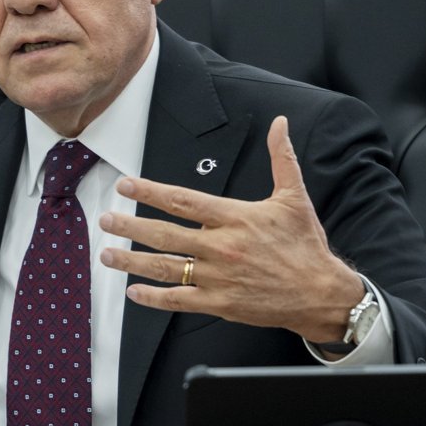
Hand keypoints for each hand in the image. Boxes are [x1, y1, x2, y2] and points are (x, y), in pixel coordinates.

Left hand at [97, 116, 361, 343]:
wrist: (321, 294)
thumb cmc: (305, 245)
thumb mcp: (294, 198)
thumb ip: (282, 158)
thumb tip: (280, 122)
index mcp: (236, 217)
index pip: (184, 200)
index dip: (151, 191)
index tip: (125, 185)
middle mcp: (222, 247)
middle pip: (165, 234)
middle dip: (130, 225)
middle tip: (104, 218)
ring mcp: (218, 277)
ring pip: (165, 267)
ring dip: (132, 261)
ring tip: (107, 253)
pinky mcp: (220, 303)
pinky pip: (179, 300)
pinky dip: (153, 297)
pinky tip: (133, 291)